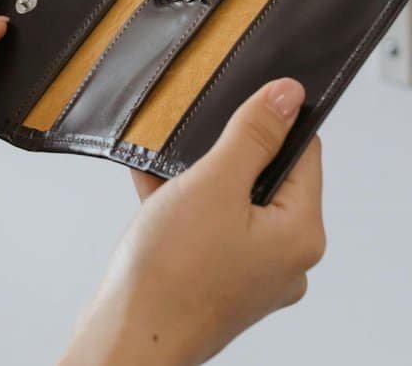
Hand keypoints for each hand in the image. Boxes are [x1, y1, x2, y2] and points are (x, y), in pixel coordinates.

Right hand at [61, 79, 325, 365]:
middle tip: (192, 142)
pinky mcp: (215, 284)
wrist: (127, 336)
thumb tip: (286, 96)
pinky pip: (206, 232)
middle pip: (266, 181)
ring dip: (197, 182)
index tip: (241, 102)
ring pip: (230, 207)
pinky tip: (149, 191)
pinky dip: (180, 209)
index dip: (272, 122)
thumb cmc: (169, 274)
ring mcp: (249, 276)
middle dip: (224, 155)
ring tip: (163, 171)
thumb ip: (251, 136)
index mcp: (300, 235)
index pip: (304, 156)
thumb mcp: (212, 184)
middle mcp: (283, 259)